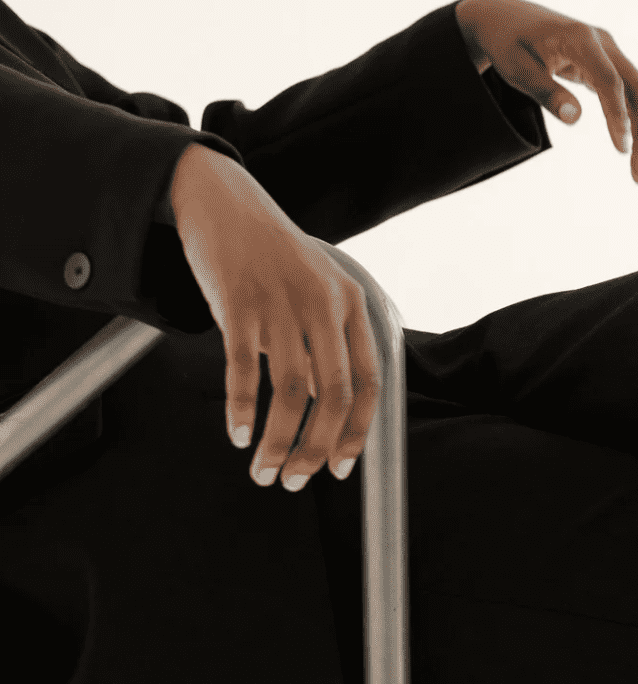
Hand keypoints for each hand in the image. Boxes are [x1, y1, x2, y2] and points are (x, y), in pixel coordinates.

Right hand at [169, 142, 380, 489]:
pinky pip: (243, 367)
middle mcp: (323, 304)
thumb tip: (327, 417)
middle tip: (295, 482)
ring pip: (289, 390)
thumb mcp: (316, 296)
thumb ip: (326, 350)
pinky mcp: (238, 300)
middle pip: (332, 395)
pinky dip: (240, 408)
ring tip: (264, 472)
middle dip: (315, 449)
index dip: (356, 433)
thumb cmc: (273, 260)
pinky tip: (237, 435)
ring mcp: (282, 301)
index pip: (368, 384)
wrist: (222, 200)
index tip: (338, 469)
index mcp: (351, 306)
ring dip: (278, 441)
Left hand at [456, 0, 637, 183]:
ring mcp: (608, 53)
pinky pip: (627, 96)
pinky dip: (631, 123)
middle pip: (637, 88)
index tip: (621, 149)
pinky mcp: (606, 65)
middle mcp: (602, 42)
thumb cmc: (508, 43)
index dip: (618, 115)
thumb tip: (574, 118)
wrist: (507, 20)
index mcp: (580, 38)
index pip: (610, 80)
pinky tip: (629, 150)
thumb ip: (546, 92)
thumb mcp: (518, 69)